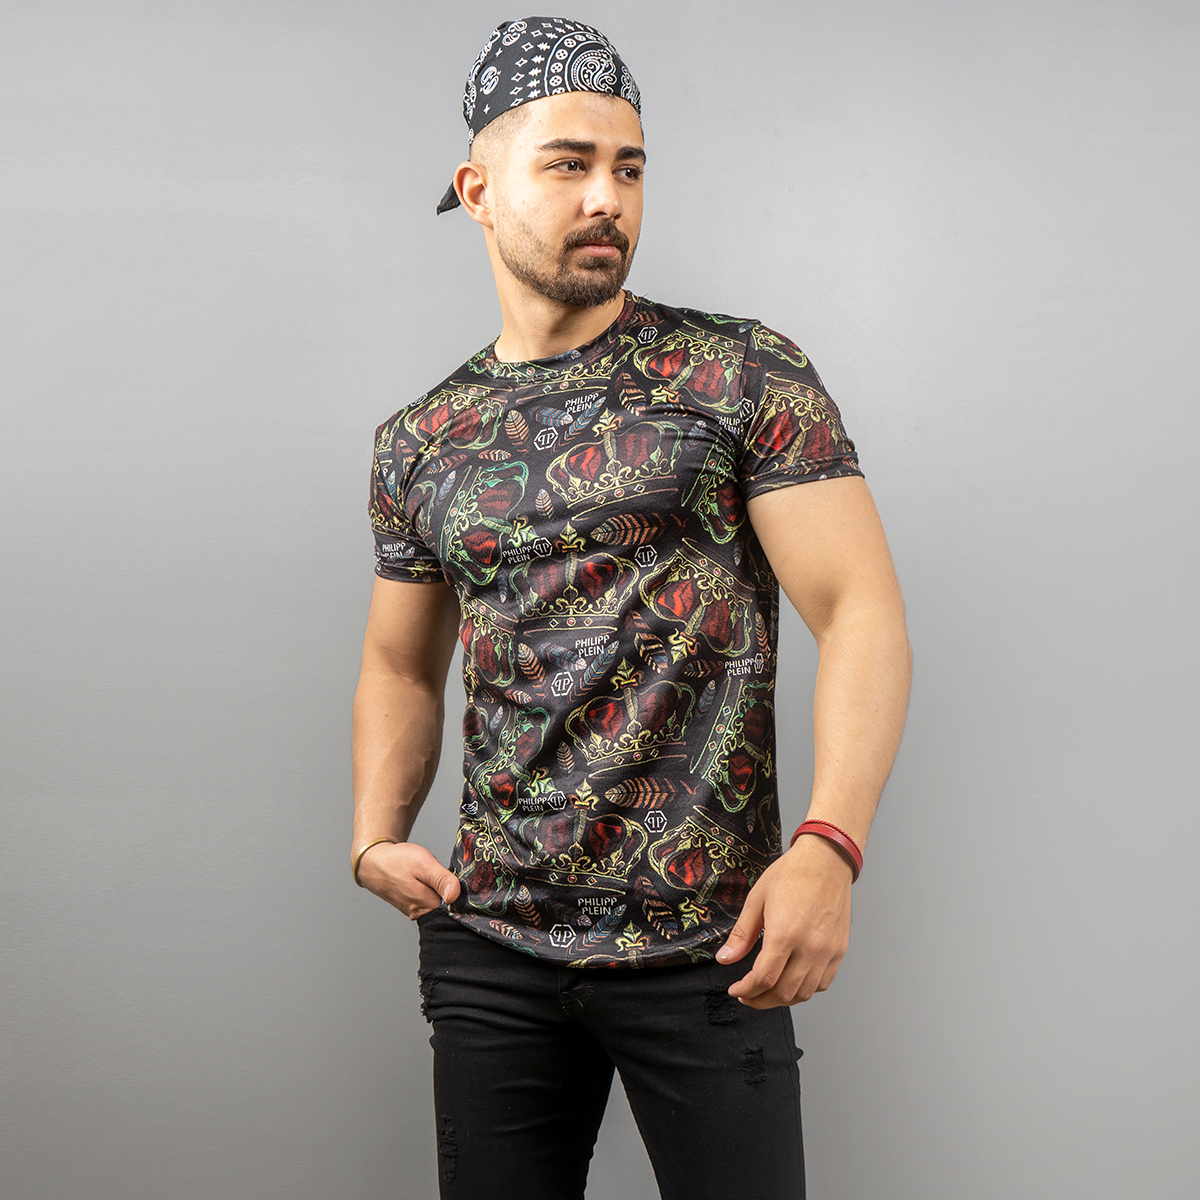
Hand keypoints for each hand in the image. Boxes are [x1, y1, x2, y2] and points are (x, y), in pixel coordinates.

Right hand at [356, 840, 461, 919]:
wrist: (374, 862)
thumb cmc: (398, 861)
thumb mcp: (423, 864)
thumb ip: (441, 880)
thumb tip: (455, 896)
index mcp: (427, 906)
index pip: (457, 906)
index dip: (463, 892)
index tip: (463, 879)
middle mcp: (421, 913)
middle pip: (448, 906)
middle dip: (454, 892)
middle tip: (448, 873)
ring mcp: (416, 911)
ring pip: (439, 902)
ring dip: (442, 890)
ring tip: (436, 875)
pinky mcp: (412, 906)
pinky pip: (429, 901)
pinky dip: (433, 891)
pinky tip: (430, 880)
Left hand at [716, 834, 853, 1007]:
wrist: (827, 860)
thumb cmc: (793, 874)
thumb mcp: (757, 899)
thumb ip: (741, 934)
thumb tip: (725, 958)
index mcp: (785, 933)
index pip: (764, 978)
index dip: (746, 990)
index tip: (736, 989)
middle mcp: (810, 947)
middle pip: (783, 992)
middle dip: (760, 999)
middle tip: (747, 994)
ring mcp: (827, 951)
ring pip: (804, 993)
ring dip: (782, 998)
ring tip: (767, 991)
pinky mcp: (839, 950)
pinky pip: (823, 983)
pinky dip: (805, 990)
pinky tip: (792, 982)